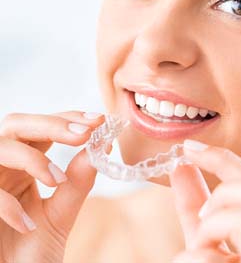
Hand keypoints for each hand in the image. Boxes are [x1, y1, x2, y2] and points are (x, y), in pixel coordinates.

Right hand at [0, 111, 106, 262]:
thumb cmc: (30, 251)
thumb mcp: (60, 215)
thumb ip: (78, 183)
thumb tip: (101, 148)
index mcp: (24, 164)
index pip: (44, 129)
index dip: (68, 118)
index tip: (98, 120)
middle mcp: (5, 166)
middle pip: (18, 125)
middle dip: (52, 124)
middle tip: (85, 133)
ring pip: (1, 148)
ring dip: (32, 159)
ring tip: (57, 179)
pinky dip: (7, 205)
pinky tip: (27, 224)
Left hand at [169, 140, 240, 262]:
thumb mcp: (205, 247)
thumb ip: (197, 208)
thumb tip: (182, 165)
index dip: (226, 159)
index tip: (189, 149)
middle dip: (227, 189)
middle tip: (204, 215)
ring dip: (213, 224)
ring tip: (200, 247)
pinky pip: (218, 259)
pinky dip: (193, 258)